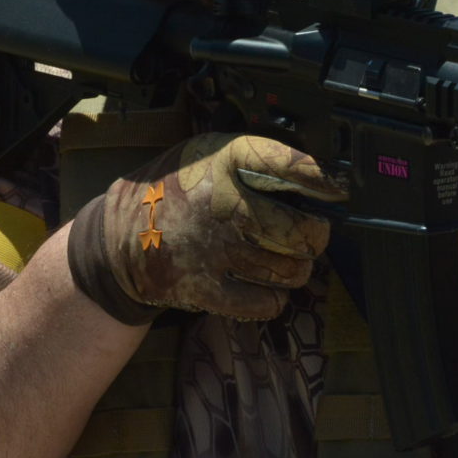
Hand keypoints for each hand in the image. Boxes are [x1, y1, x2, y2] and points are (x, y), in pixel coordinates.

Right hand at [67, 133, 346, 322]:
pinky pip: (266, 303)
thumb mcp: (206, 154)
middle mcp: (223, 204)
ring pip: (290, 271)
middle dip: (316, 236)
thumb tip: (316, 175)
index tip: (338, 188)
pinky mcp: (205, 288)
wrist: (118, 237)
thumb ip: (252, 159)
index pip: (287, 165)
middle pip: (302, 232)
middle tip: (312, 234)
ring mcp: (215, 250)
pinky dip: (274, 298)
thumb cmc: (177, 190)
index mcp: (225, 162)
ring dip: (296, 268)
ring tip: (286, 259)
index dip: (320, 178)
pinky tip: (265, 285)